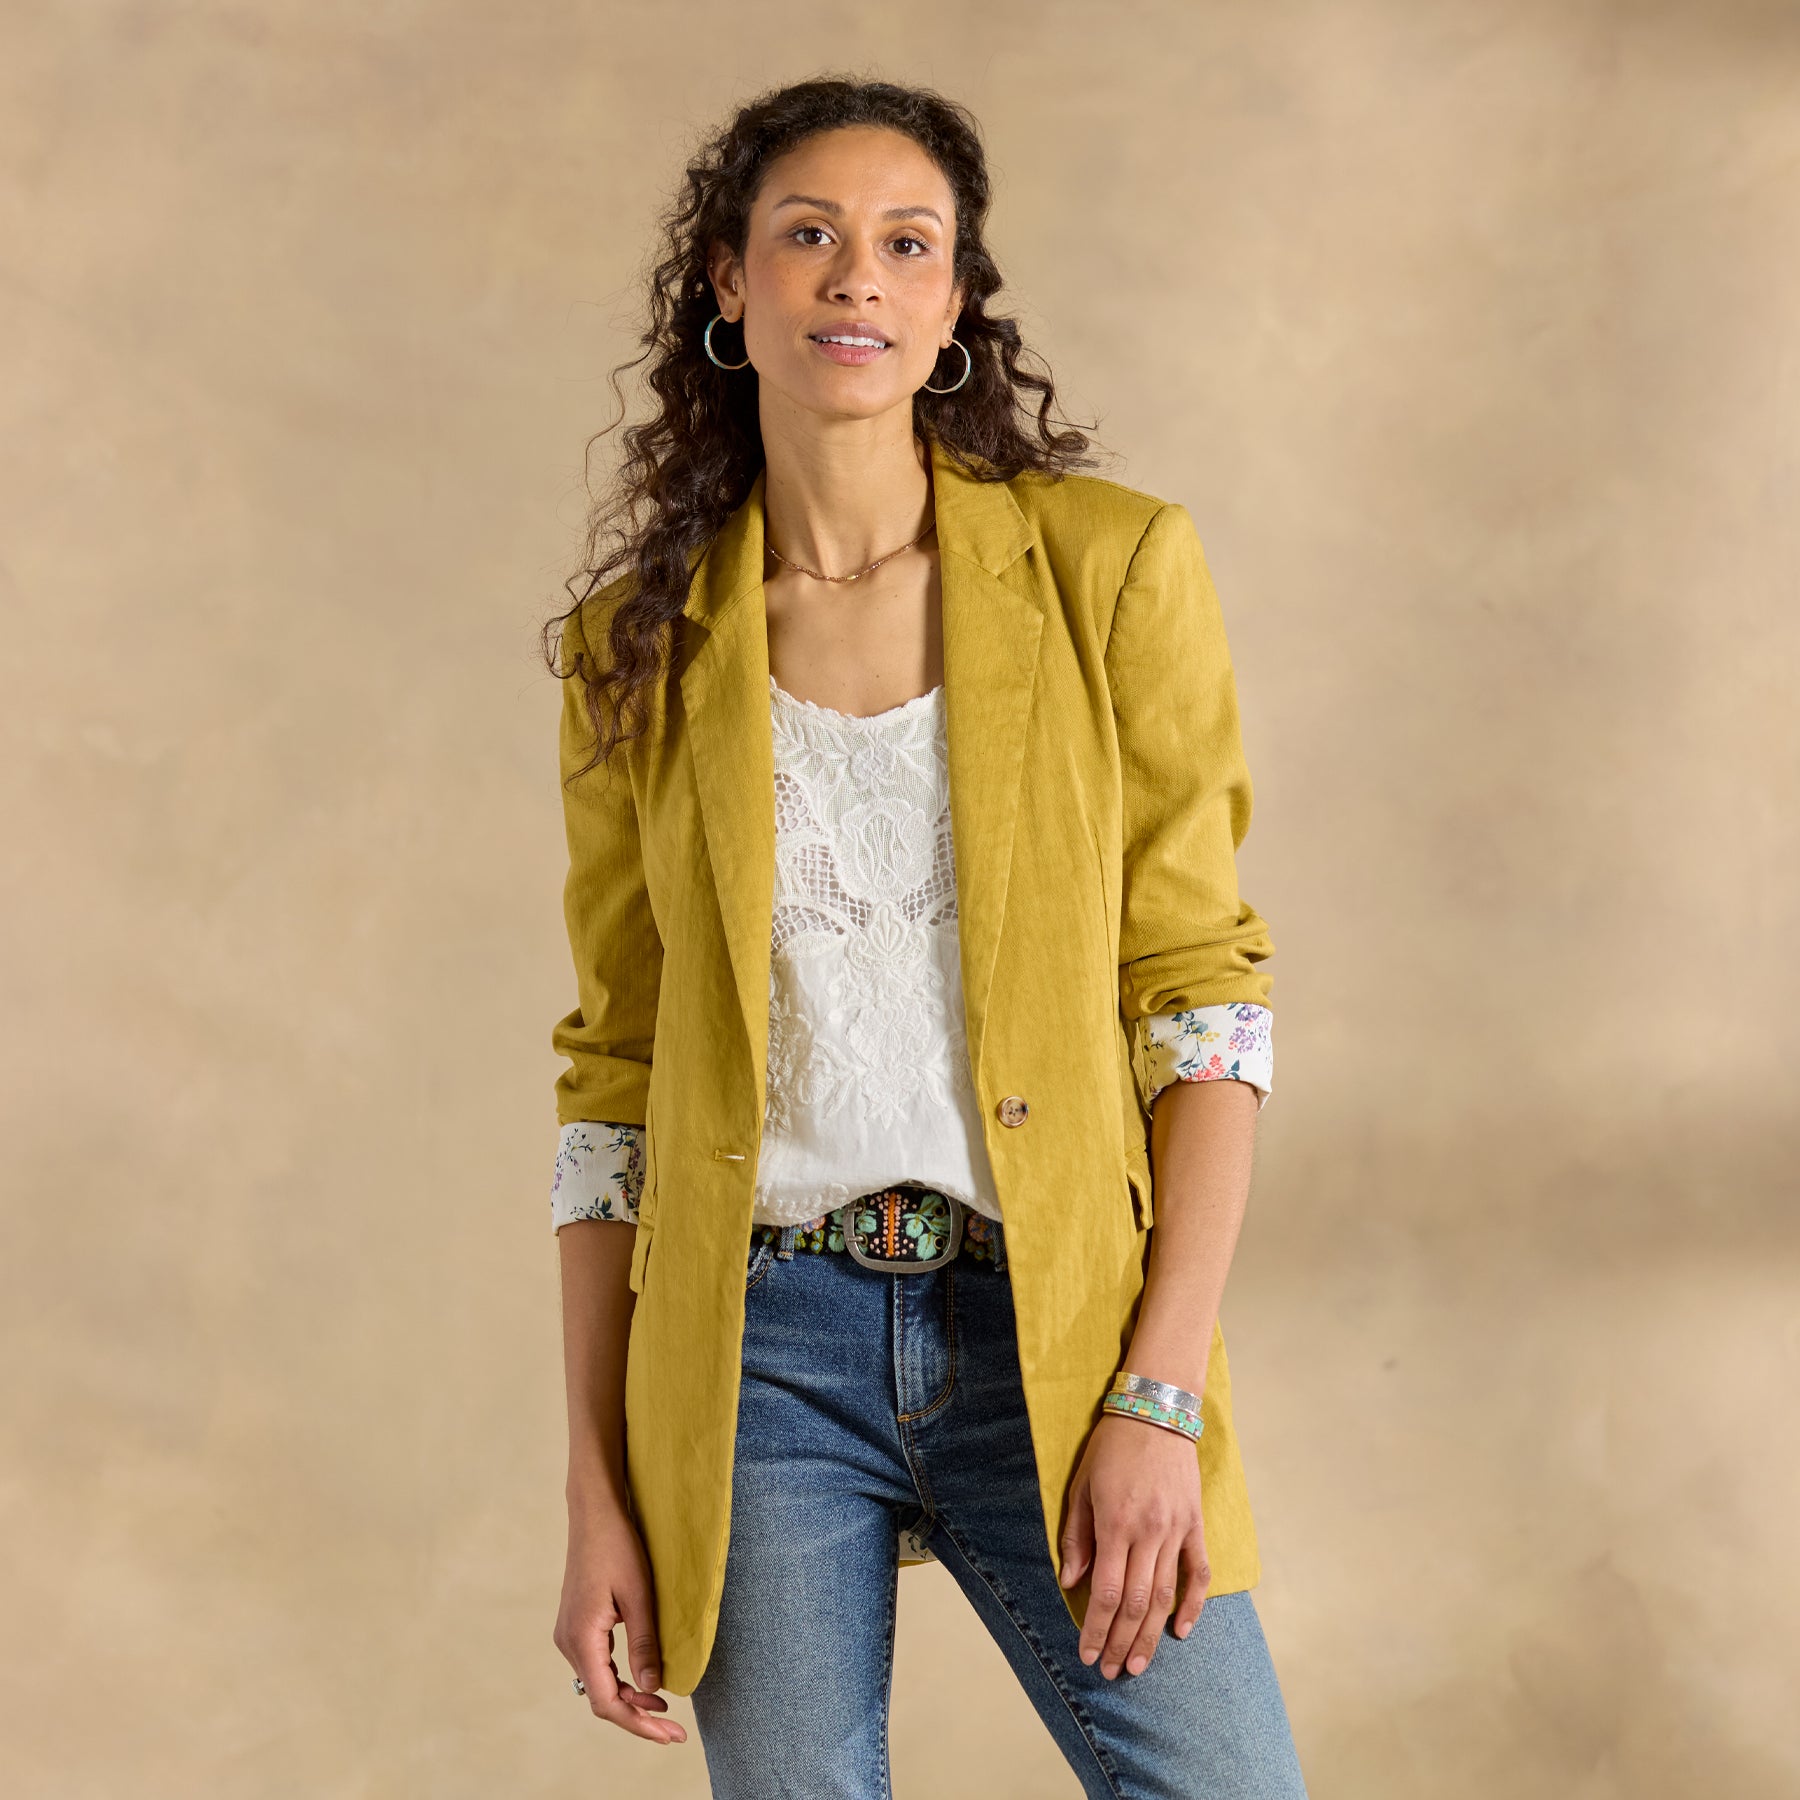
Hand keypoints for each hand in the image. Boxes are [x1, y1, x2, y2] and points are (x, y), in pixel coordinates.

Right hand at [553, 1500, 686, 1743]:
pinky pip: (597, 1665)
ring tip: (664, 1706)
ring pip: (599, 1683)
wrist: (594, 1512)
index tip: (670, 1735)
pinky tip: (644, 1680)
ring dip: (630, 1698)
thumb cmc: (618, 1546)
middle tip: (675, 1730)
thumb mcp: (639, 1596)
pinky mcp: (576, 1625)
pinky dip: (621, 1678)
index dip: (639, 1724)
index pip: (608, 1702)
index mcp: (582, 1639)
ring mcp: (569, 1634)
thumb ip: (645, 1645)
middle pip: (602, 1698)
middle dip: (638, 1716)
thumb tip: (653, 1690)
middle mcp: (568, 1643)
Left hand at [1058, 1412, 1210, 1677]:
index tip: (1087, 1654)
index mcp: (1115, 1524)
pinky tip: (1182, 1631)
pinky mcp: (1195, 1525)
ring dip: (1150, 1635)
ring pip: (1164, 1595)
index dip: (1095, 1628)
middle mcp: (1147, 1533)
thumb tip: (1070, 1582)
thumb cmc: (1111, 1447)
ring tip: (1138, 1665)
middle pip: (1135, 1603)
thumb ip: (1077, 1537)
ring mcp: (1175, 1530)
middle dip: (1120, 1641)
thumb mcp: (1081, 1486)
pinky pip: (1198, 1573)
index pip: (1104, 1592)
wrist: (1156, 1412)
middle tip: (1112, 1671)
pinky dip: (1192, 1604)